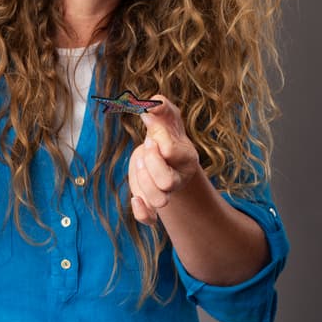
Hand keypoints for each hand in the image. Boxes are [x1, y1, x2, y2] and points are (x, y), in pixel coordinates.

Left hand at [127, 94, 203, 225]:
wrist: (164, 150)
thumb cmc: (166, 129)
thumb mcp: (165, 115)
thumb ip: (160, 106)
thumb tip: (150, 102)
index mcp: (186, 156)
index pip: (173, 153)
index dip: (159, 141)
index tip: (152, 133)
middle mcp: (179, 177)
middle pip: (167, 182)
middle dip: (150, 164)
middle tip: (145, 148)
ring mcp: (166, 192)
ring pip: (158, 200)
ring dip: (142, 182)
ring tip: (140, 163)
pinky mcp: (152, 202)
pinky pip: (149, 218)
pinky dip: (141, 212)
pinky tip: (134, 199)